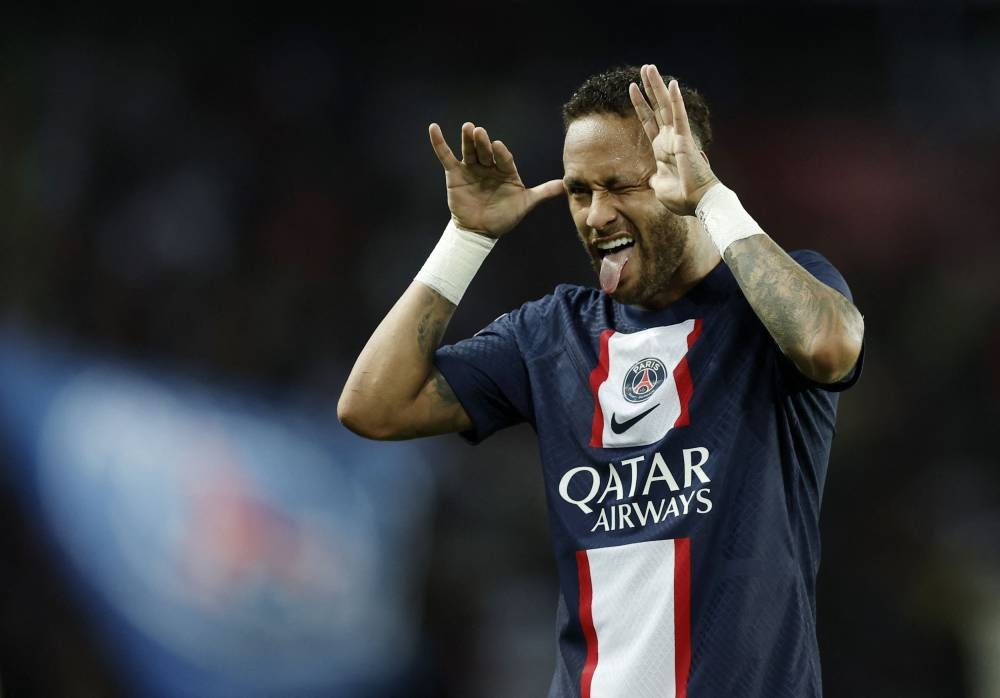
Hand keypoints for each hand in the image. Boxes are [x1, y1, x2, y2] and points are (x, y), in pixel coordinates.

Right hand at [429, 122, 563, 237]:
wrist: (480, 231)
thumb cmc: (504, 217)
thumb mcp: (525, 204)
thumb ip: (542, 193)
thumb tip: (565, 186)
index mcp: (506, 170)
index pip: (504, 159)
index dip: (501, 154)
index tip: (498, 147)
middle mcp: (489, 166)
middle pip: (486, 151)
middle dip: (483, 143)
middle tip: (480, 132)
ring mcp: (471, 167)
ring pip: (469, 151)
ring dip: (467, 139)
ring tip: (467, 127)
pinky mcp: (455, 173)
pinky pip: (446, 156)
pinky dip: (439, 143)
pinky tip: (434, 128)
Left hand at [629, 64, 719, 215]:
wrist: (696, 202)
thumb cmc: (681, 197)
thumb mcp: (659, 187)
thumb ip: (654, 177)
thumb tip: (652, 178)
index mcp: (661, 149)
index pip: (648, 121)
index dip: (640, 104)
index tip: (632, 87)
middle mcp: (669, 138)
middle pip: (657, 107)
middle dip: (650, 87)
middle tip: (645, 68)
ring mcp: (677, 137)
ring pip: (665, 106)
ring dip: (657, 86)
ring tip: (649, 68)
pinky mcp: (684, 139)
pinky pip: (679, 116)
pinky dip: (676, 100)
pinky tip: (672, 83)